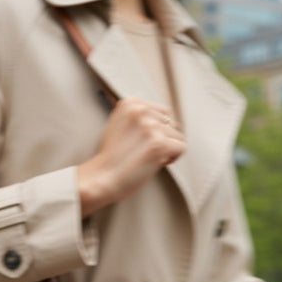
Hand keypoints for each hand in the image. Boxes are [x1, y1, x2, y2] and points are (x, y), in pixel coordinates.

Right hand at [76, 98, 184, 215]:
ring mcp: (151, 127)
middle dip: (163, 138)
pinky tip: (154, 163)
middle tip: (143, 152)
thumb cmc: (110, 159)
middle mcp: (141, 110)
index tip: (141, 142)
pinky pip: (181, 148)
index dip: (156, 130)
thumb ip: (137, 118)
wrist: (100, 179)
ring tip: (146, 158)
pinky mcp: (159, 144)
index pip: (162, 111)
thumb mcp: (118, 125)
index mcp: (130, 102)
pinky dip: (172, 158)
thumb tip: (164, 119)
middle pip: (172, 123)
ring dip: (167, 150)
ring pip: (178, 136)